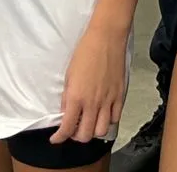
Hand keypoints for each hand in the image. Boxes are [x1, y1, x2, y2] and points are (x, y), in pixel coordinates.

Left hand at [54, 22, 124, 145]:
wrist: (106, 38)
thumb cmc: (85, 52)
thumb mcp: (68, 75)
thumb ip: (67, 97)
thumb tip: (66, 112)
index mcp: (76, 97)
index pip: (67, 128)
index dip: (59, 138)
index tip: (56, 138)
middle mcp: (92, 103)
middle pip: (85, 135)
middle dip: (76, 137)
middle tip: (73, 129)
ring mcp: (108, 100)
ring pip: (101, 131)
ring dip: (93, 131)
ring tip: (89, 123)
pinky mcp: (119, 95)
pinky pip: (115, 118)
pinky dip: (108, 121)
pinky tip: (103, 114)